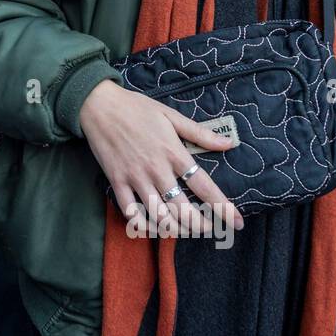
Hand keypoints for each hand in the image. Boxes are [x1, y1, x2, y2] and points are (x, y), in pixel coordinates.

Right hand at [78, 80, 242, 235]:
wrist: (99, 105)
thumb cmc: (136, 108)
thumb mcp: (171, 115)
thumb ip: (200, 133)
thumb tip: (229, 143)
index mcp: (174, 152)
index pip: (205, 187)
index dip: (223, 208)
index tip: (237, 223)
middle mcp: (157, 169)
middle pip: (184, 209)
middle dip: (200, 225)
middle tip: (209, 229)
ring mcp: (135, 177)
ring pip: (159, 216)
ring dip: (175, 229)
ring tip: (184, 230)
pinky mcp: (116, 181)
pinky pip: (131, 212)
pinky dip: (143, 225)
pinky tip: (153, 227)